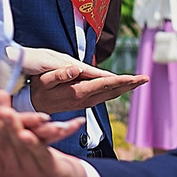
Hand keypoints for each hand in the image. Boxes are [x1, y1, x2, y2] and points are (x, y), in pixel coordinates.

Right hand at [0, 97, 88, 176]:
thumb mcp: (16, 150)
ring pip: (18, 147)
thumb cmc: (38, 161)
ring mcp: (29, 176)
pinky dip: (32, 141)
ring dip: (12, 127)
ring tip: (8, 112)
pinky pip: (38, 153)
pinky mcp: (48, 173)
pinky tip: (28, 131)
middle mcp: (10, 175)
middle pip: (1, 144)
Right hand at [18, 47, 144, 112]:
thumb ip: (59, 74)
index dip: (121, 80)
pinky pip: (104, 96)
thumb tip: (77, 69)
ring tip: (139, 81)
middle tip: (145, 78)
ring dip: (125, 88)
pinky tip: (123, 87)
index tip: (135, 77)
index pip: (104, 85)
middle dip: (130, 85)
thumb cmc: (36, 90)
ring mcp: (85, 103)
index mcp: (77, 92)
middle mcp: (85, 100)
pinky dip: (116, 90)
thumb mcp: (43, 80)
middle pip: (112, 91)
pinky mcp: (84, 102)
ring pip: (110, 95)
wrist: (31, 108)